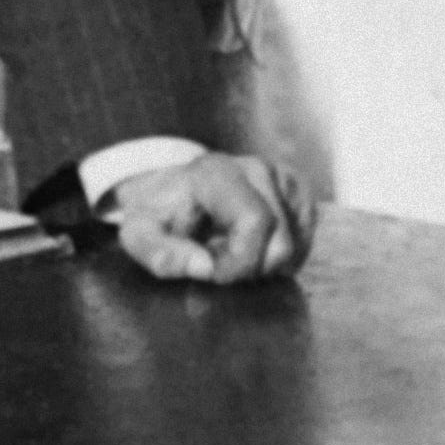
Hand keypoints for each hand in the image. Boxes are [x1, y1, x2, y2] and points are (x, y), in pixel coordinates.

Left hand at [101, 151, 308, 286]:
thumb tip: (205, 268)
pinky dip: (280, 256)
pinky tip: (252, 245)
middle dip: (251, 267)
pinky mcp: (297, 193)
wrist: (172, 191)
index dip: (241, 260)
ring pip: (295, 246)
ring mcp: (281, 178)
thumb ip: (161, 254)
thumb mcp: (140, 235)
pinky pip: (305, 242)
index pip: (254, 221)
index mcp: (216, 172)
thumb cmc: (158, 214)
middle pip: (280, 242)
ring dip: (264, 263)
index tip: (215, 275)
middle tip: (221, 264)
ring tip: (231, 250)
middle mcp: (255, 169)